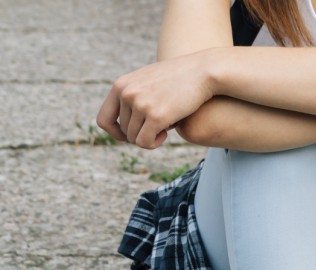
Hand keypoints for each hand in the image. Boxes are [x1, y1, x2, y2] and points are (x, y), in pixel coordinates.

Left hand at [96, 49, 218, 149]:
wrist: (202, 72)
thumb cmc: (179, 78)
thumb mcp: (149, 82)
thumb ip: (135, 96)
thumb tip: (127, 125)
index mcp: (121, 85)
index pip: (104, 119)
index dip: (115, 132)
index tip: (128, 135)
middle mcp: (127, 94)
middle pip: (124, 131)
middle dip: (140, 134)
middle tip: (157, 129)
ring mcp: (140, 104)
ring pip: (134, 138)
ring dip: (149, 138)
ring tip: (164, 128)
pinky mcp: (156, 116)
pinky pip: (145, 142)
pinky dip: (154, 143)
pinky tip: (166, 133)